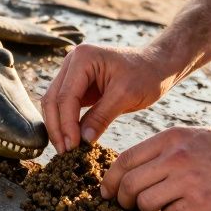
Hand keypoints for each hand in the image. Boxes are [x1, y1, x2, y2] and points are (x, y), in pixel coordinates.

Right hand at [40, 44, 175, 152]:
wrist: (157, 66)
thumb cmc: (146, 75)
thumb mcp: (126, 96)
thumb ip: (101, 117)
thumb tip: (82, 141)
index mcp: (83, 58)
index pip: (66, 96)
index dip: (67, 124)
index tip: (73, 147)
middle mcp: (72, 62)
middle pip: (53, 99)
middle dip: (58, 128)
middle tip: (65, 152)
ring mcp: (72, 73)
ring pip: (54, 104)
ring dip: (58, 127)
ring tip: (66, 150)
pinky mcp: (77, 85)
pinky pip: (64, 106)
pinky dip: (66, 123)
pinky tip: (71, 140)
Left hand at [100, 125, 210, 210]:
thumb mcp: (192, 138)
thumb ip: (165, 153)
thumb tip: (136, 175)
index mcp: (169, 139)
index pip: (125, 160)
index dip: (111, 180)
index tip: (107, 192)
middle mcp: (174, 157)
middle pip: (129, 184)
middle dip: (124, 200)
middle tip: (129, 207)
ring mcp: (187, 179)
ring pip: (146, 203)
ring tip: (161, 209)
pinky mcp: (202, 201)